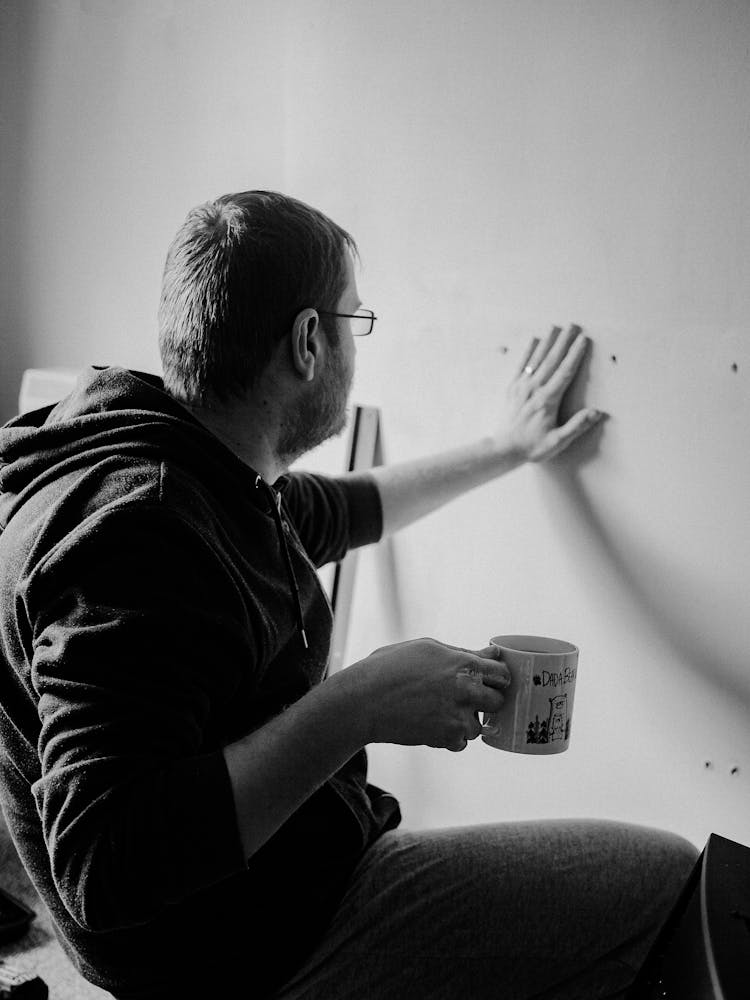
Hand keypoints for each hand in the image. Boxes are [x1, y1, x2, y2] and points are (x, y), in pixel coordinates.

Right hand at [346, 638, 509, 751]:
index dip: (496, 677)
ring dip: (466, 721)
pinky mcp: (447, 738)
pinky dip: (451, 737)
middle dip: (485, 700)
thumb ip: (464, 653)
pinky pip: (462, 742)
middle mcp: (467, 690)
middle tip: (464, 697)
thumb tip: (492, 653)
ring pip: (480, 725)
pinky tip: (432, 723)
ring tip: (441, 710)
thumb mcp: (427, 649)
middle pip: (498, 701)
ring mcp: (458, 716)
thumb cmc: (390, 668)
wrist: (363, 701)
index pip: (503, 674)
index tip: (487, 680)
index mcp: (464, 664)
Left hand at [501, 324, 604, 462]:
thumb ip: (577, 426)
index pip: (565, 372)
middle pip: (552, 360)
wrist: (504, 448)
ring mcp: (522, 386)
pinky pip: (522, 365)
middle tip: (573, 326)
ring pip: (537, 359)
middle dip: (564, 341)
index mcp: (548, 399)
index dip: (575, 354)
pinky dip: (528, 352)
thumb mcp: (558, 441)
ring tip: (556, 327)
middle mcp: (534, 389)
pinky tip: (534, 340)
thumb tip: (597, 413)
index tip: (583, 340)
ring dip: (548, 342)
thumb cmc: (532, 446)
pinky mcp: (513, 388)